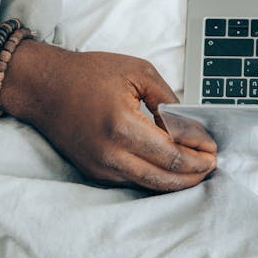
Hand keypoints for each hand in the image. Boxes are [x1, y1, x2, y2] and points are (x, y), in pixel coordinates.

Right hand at [4, 43, 216, 191]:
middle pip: (164, 177)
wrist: (44, 87)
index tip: (214, 150)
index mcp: (122, 126)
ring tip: (198, 171)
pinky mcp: (94, 172)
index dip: (197, 156)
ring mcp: (100, 168)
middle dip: (193, 174)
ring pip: (149, 185)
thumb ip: (167, 99)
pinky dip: (155, 177)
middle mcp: (110, 154)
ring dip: (177, 181)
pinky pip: (132, 181)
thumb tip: (189, 124)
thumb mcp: (137, 72)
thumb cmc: (88, 74)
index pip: (171, 153)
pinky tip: (170, 169)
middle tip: (212, 165)